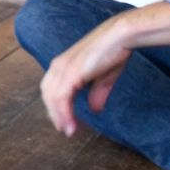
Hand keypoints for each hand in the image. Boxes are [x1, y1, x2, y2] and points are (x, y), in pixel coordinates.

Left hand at [39, 15, 134, 136]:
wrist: (121, 36)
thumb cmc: (113, 52)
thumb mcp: (104, 77)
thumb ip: (97, 93)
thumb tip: (95, 110)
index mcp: (62, 64)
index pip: (51, 89)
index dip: (55, 106)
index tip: (64, 121)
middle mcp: (58, 66)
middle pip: (48, 95)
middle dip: (55, 114)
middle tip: (66, 130)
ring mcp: (63, 68)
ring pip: (52, 99)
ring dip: (59, 118)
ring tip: (69, 132)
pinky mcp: (71, 73)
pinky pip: (61, 98)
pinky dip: (65, 114)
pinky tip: (71, 126)